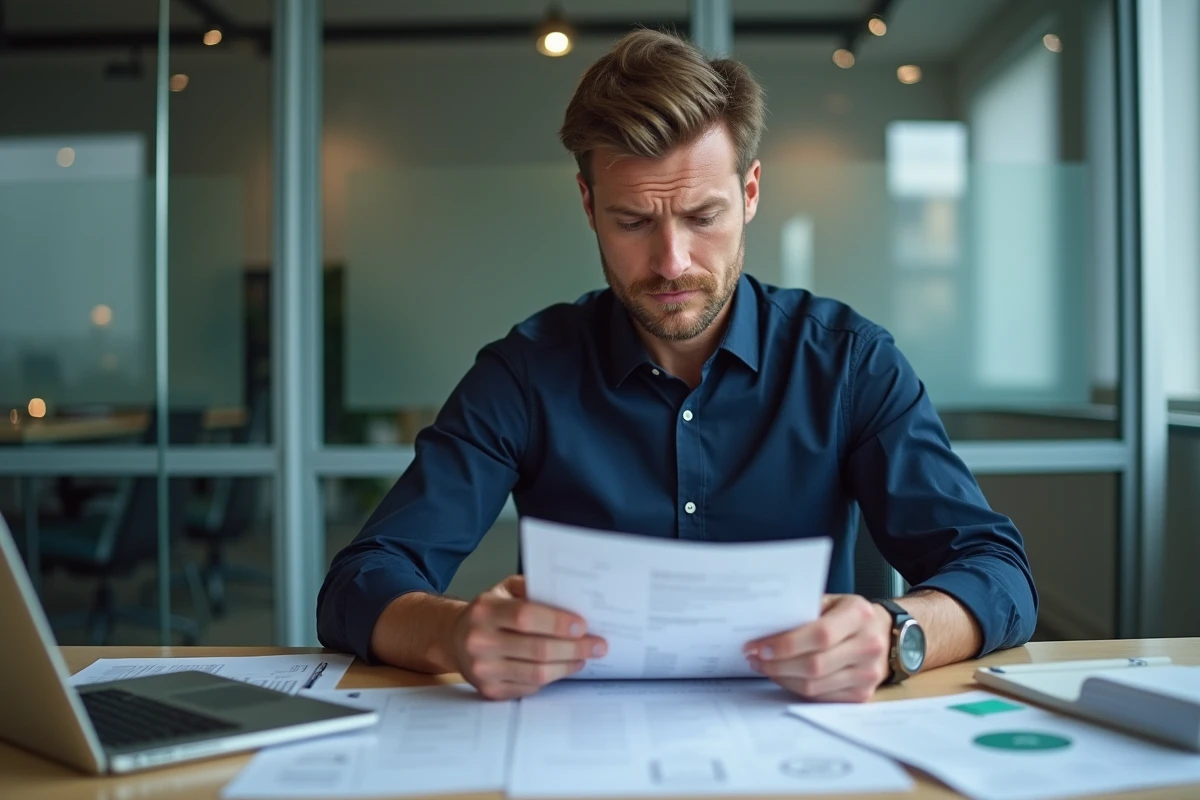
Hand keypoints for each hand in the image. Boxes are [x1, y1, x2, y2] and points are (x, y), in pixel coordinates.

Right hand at [451, 575, 607, 699]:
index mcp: (485, 611)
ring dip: (568, 665)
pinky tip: (563, 667)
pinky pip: (530, 686)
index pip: (525, 617)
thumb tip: (570, 597)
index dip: (557, 622)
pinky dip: (551, 678)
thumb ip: (531, 589)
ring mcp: (483, 670)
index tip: (583, 625)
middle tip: (598, 645)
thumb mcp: (503, 590)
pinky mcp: (489, 691)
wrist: (454, 640)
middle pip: (537, 649)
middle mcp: (480, 641)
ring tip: (584, 657)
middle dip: (574, 648)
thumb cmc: (488, 612)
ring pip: (537, 672)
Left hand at [743, 594, 891, 701]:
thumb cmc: (848, 614)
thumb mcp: (831, 601)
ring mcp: (868, 674)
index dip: (786, 644)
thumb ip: (804, 612)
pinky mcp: (862, 694)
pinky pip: (821, 698)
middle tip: (754, 658)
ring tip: (763, 667)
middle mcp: (868, 646)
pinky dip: (796, 688)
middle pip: (815, 665)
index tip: (759, 647)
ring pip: (814, 686)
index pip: (820, 635)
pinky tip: (783, 676)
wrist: (883, 632)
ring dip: (782, 678)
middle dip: (777, 665)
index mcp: (859, 615)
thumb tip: (764, 627)